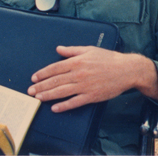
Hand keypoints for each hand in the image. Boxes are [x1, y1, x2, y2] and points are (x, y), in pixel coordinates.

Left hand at [28, 46, 157, 112]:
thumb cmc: (109, 59)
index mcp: (78, 61)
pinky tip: (55, 108)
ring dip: (48, 95)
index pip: (55, 68)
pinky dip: (63, 106)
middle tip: (30, 91)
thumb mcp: (90, 49)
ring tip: (38, 98)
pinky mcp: (91, 96)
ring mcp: (85, 86)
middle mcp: (79, 74)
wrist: (126, 70)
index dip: (43, 73)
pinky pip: (74, 102)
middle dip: (41, 86)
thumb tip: (59, 49)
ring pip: (62, 92)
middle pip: (55, 81)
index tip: (34, 78)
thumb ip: (73, 50)